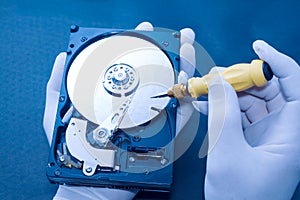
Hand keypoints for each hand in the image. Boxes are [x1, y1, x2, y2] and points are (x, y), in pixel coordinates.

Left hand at [43, 22, 195, 198]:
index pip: (132, 66)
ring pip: (172, 92)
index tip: (146, 30)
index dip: (141, 46)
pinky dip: (186, 100)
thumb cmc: (73, 152)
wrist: (89, 184)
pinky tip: (186, 83)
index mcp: (117, 97)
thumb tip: (62, 57)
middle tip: (180, 36)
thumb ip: (58, 85)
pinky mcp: (161, 137)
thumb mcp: (57, 115)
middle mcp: (137, 105)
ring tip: (188, 52)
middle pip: (158, 75)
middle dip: (172, 52)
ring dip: (184, 70)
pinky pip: (178, 118)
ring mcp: (151, 120)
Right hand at [193, 40, 299, 198]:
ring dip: (230, 93)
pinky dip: (226, 107)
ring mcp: (269, 134)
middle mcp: (285, 131)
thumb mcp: (227, 152)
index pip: (295, 85)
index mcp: (292, 135)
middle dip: (243, 79)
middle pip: (271, 90)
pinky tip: (208, 104)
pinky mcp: (255, 138)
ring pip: (254, 100)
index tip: (257, 48)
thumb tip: (217, 82)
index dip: (277, 62)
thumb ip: (223, 113)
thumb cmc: (240, 197)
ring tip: (205, 90)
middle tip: (217, 76)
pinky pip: (242, 114)